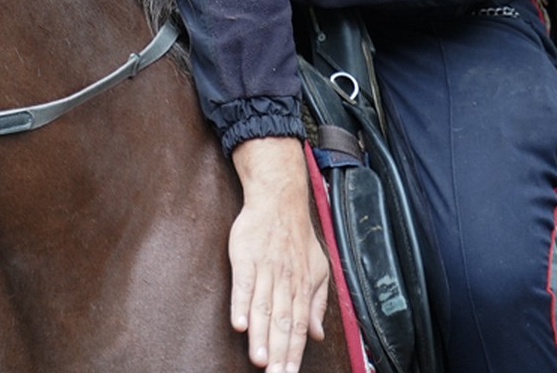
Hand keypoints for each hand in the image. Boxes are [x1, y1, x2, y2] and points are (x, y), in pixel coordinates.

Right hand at [229, 136, 329, 371]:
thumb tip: (318, 335)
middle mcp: (286, 280)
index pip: (300, 325)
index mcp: (303, 285)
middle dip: (279, 351)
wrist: (278, 199)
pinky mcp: (245, 255)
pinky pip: (243, 283)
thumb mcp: (318, 268)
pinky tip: (238, 323)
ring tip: (259, 359)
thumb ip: (317, 303)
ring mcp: (265, 267)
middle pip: (282, 321)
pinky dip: (240, 303)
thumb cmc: (297, 236)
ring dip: (260, 334)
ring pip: (263, 307)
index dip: (294, 352)